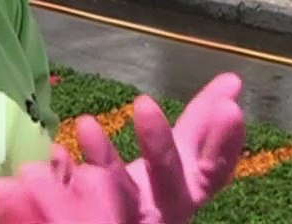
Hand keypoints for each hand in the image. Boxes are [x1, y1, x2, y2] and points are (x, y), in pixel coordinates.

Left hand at [0, 73, 245, 223]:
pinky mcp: (97, 217)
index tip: (231, 106)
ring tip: (86, 123)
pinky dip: (65, 175)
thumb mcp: (178, 157)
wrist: (102, 217)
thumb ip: (200, 125)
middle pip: (165, 180)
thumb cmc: (148, 191)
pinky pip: (77, 203)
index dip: (225, 142)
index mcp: (186, 190)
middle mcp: (164, 209)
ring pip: (117, 193)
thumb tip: (234, 81)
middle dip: (159, 144)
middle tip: (145, 103)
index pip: (213, 168)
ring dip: (103, 158)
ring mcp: (131, 217)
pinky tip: (58, 153)